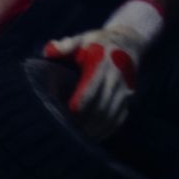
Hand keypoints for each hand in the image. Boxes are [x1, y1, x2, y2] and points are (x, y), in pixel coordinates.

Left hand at [43, 0, 163, 137]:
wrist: (128, 42)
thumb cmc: (98, 43)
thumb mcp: (83, 38)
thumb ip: (67, 45)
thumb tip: (50, 49)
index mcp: (102, 63)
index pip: (91, 87)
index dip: (79, 103)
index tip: (66, 113)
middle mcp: (116, 78)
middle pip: (101, 106)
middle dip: (85, 121)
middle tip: (68, 132)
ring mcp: (124, 89)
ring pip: (111, 115)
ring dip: (95, 129)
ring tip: (79, 139)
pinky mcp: (129, 98)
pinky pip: (120, 118)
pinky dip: (108, 130)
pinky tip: (94, 138)